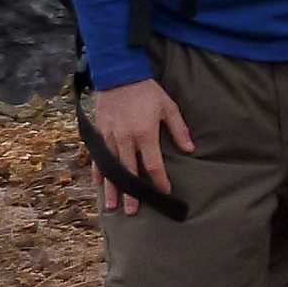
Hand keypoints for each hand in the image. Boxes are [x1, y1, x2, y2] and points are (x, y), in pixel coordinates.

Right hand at [91, 78, 194, 215]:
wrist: (119, 75)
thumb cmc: (147, 91)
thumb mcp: (169, 107)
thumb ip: (179, 129)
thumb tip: (190, 149)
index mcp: (145, 133)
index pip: (152, 164)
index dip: (158, 180)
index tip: (164, 193)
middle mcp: (125, 138)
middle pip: (129, 171)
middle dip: (132, 192)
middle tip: (133, 211)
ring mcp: (109, 136)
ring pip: (110, 167)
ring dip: (112, 187)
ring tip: (112, 205)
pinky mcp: (98, 132)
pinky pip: (97, 156)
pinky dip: (98, 171)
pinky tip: (98, 184)